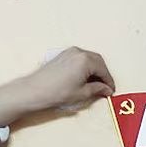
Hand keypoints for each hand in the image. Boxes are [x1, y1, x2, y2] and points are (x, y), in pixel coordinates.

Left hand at [0, 47, 115, 125]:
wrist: (34, 90)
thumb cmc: (56, 92)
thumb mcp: (82, 93)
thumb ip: (97, 89)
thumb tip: (106, 90)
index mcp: (86, 60)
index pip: (103, 70)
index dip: (109, 81)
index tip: (111, 90)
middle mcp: (78, 52)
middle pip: (98, 61)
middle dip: (103, 74)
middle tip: (105, 87)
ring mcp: (69, 52)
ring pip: (89, 59)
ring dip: (95, 70)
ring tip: (95, 84)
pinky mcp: (62, 55)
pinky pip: (80, 58)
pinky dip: (86, 67)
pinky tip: (84, 78)